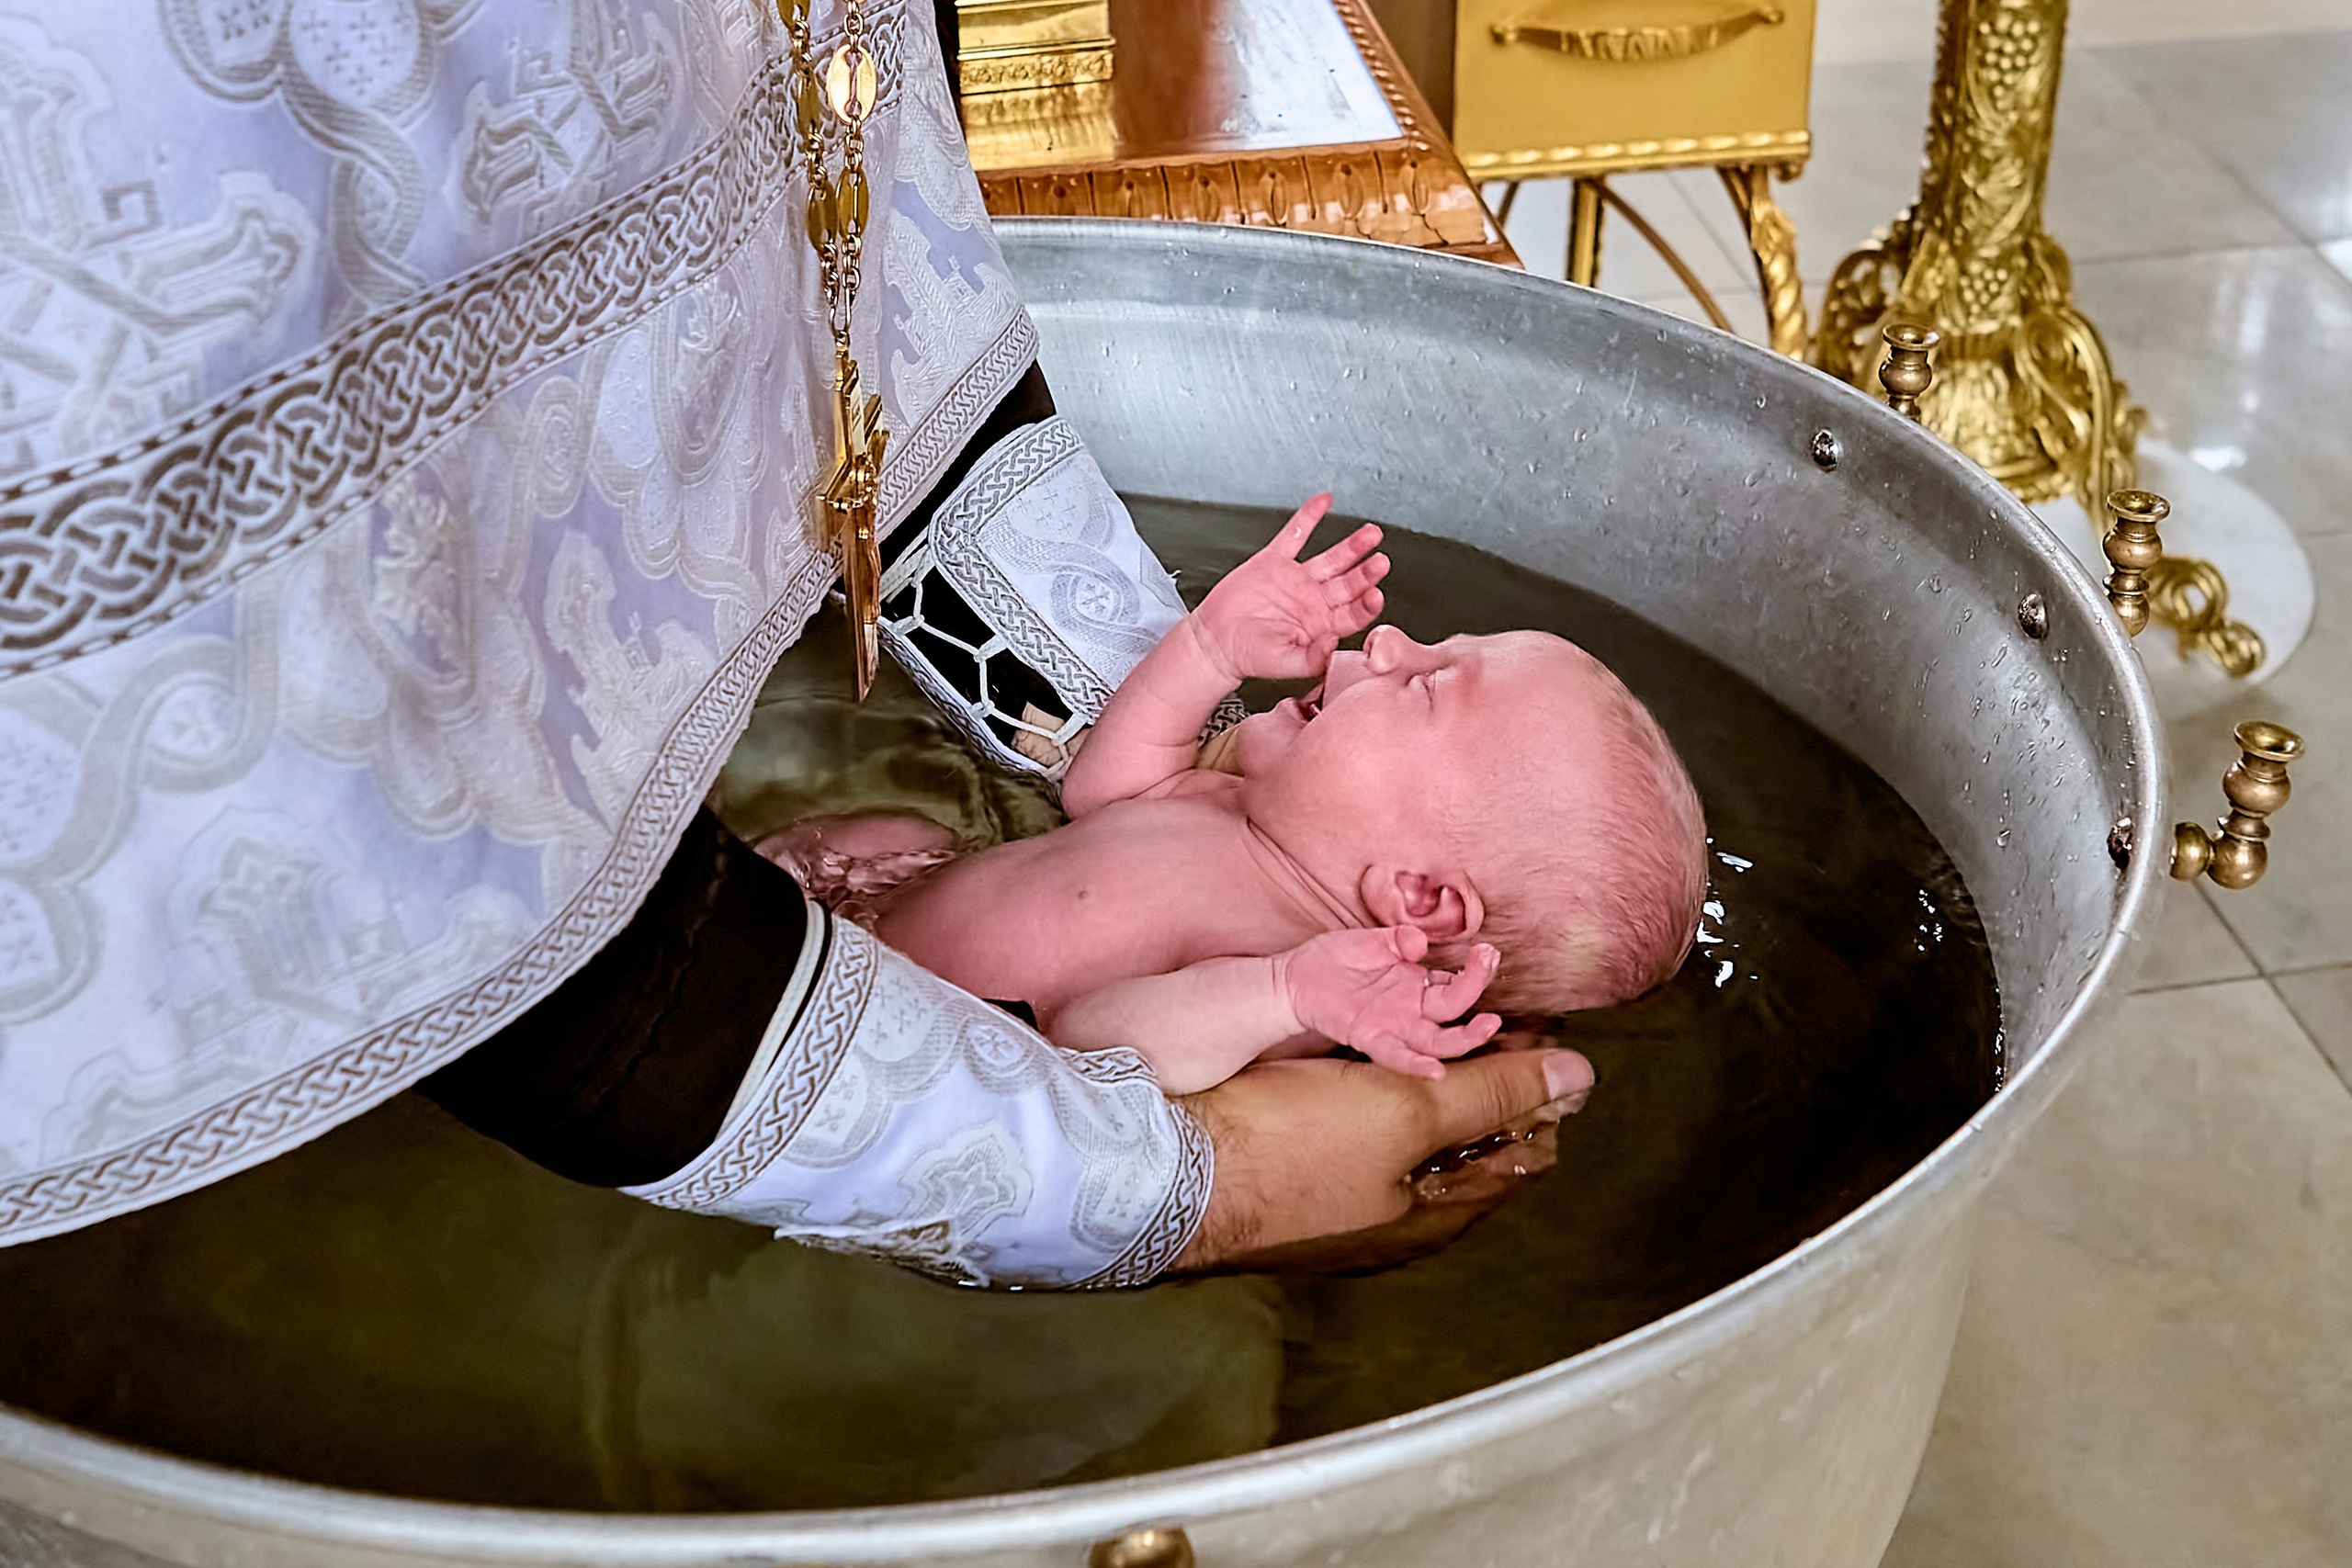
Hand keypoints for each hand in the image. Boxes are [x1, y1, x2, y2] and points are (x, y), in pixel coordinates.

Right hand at [1171, 1048, 1593, 1270]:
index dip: (1537, 1087)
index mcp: (1430, 1216)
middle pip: (1466, 1141)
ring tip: (1440, 1014)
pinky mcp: (1293, 1165)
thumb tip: (1583, 1078)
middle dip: (1488, 1079)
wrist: (1164, 1162)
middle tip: (1495, 1010)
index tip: (1537, 1023)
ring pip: (1411, 1129)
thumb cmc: (1288, 1145)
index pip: (1518, 1151)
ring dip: (1433, 1074)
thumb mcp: (1407, 1111)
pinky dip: (1380, 1077)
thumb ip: (1495, 1091)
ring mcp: (1339, 1195)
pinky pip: (1358, 1117)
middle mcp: (1390, 1216)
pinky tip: (1367, 1046)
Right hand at [1189, 494, 1387, 683]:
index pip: (1353, 612)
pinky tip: (1324, 502)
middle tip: (1381, 561)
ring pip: (1331, 558)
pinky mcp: (1274, 561)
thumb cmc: (1249, 656)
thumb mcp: (1285, 663)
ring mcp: (1296, 579)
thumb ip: (1312, 658)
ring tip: (1371, 534)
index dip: (1366, 604)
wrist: (1216, 642)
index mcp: (1321, 625)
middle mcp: (1313, 600)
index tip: (1376, 595)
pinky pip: (1295, 533)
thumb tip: (1333, 645)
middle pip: (1349, 582)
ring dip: (1352, 546)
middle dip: (1366, 571)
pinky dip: (1309, 516)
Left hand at [1280, 927, 1501, 1078]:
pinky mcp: (1369, 1037)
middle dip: (1476, 985)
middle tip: (1489, 961)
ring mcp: (1393, 1025)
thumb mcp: (1371, 939)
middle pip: (1454, 1006)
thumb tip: (1420, 941)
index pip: (1455, 982)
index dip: (1475, 969)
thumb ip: (1398, 938)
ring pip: (1439, 1040)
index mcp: (1416, 982)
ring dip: (1466, 1037)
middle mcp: (1411, 1008)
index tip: (1488, 950)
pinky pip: (1397, 1056)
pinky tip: (1436, 1070)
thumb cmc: (1334, 958)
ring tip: (1488, 1024)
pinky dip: (1416, 1065)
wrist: (1294, 977)